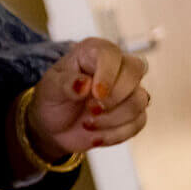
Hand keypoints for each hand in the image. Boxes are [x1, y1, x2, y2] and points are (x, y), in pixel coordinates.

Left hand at [27, 38, 152, 158]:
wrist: (54, 125)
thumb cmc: (54, 98)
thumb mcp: (50, 88)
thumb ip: (65, 83)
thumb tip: (84, 84)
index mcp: (95, 52)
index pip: (112, 54)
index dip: (108, 74)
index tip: (95, 94)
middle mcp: (117, 67)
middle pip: (135, 71)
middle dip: (114, 97)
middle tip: (91, 109)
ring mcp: (128, 90)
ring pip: (139, 100)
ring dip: (113, 118)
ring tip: (87, 124)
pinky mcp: (133, 113)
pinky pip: (138, 123)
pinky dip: (115, 134)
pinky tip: (95, 137)